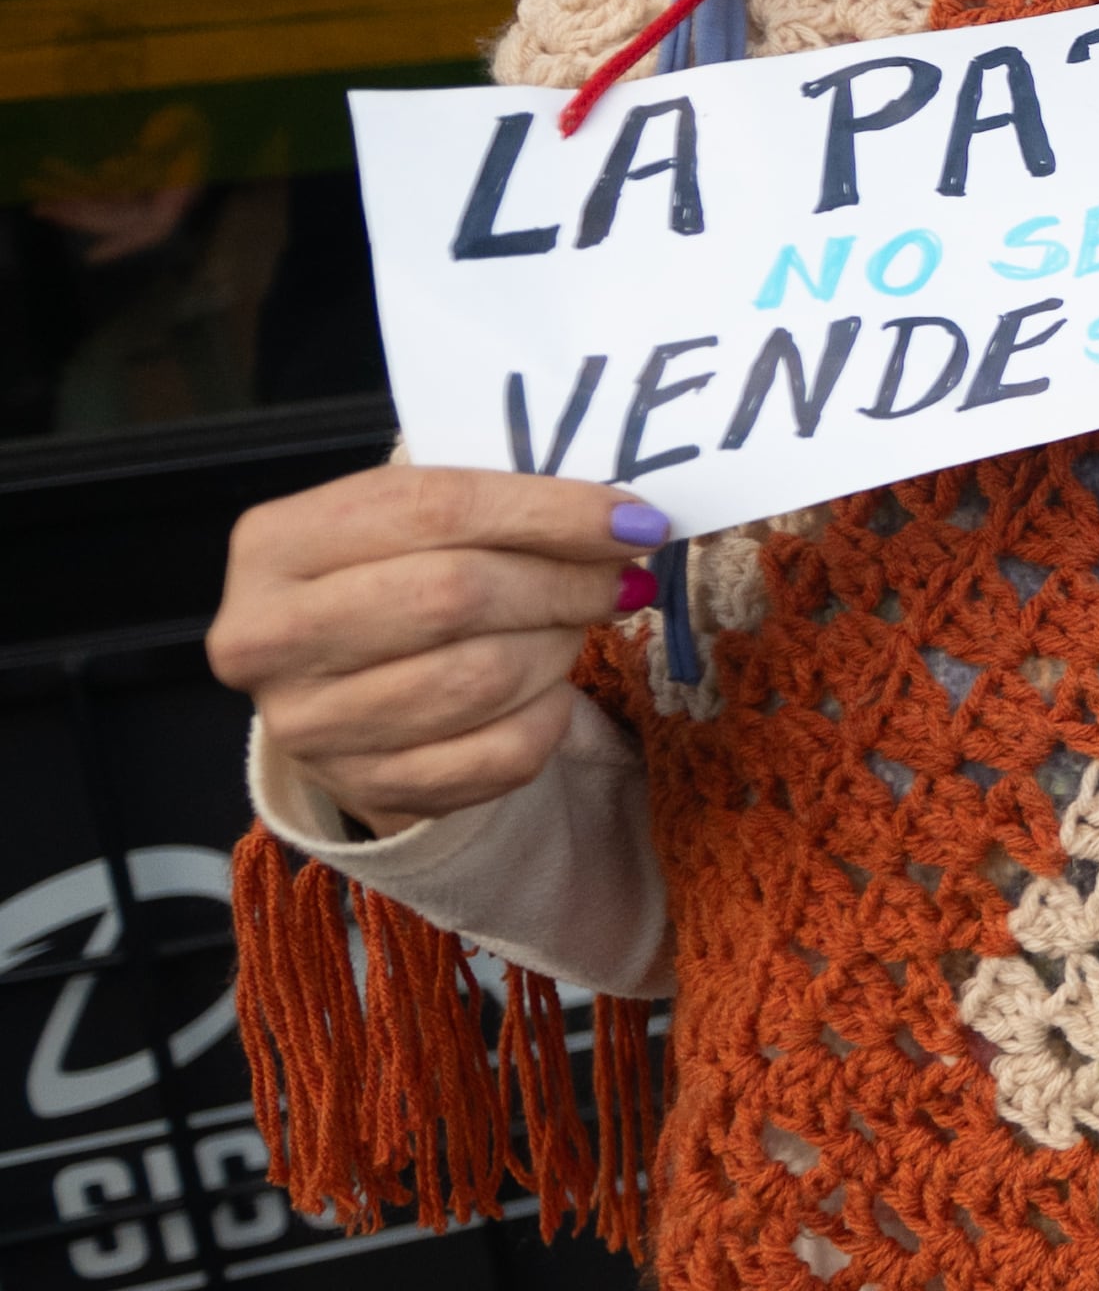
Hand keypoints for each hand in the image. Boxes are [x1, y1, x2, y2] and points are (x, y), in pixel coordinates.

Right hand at [209, 470, 661, 834]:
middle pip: (454, 597)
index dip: (549, 512)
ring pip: (483, 679)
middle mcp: (269, 638)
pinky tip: (547, 688)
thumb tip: (623, 519)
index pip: (431, 509)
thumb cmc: (391, 572)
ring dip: (557, 647)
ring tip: (571, 626)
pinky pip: (501, 755)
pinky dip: (548, 716)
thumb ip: (498, 501)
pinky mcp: (366, 789)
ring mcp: (310, 726)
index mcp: (275, 544)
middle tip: (619, 579)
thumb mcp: (412, 517)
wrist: (340, 681)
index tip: (636, 520)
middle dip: (563, 583)